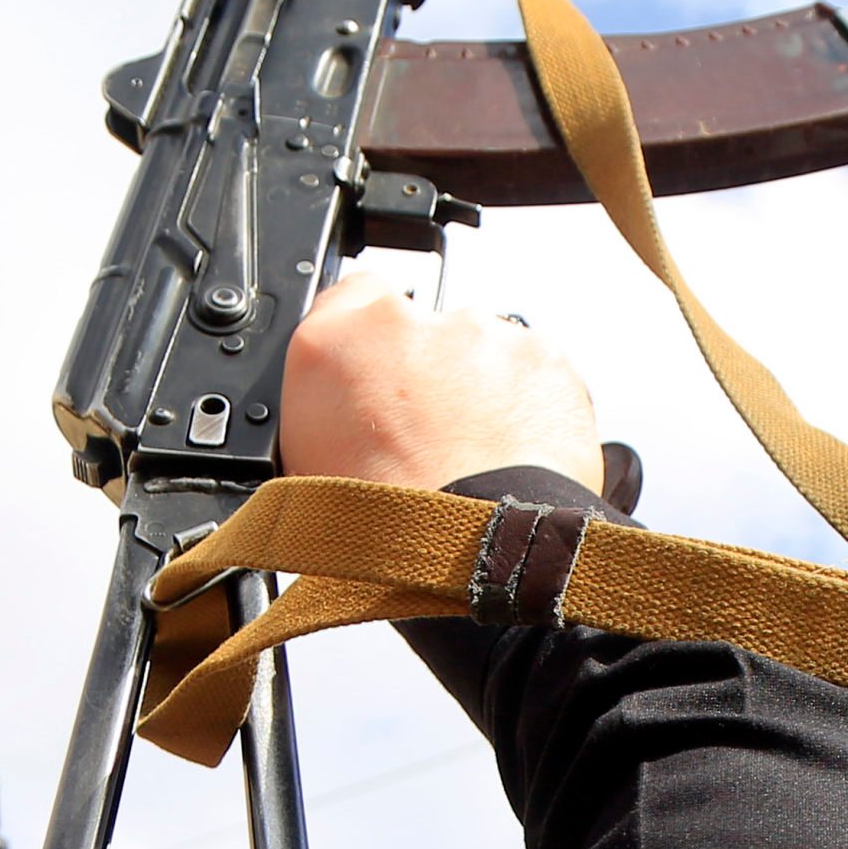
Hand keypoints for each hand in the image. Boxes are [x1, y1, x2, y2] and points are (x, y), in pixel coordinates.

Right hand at [279, 279, 600, 493]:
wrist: (470, 554)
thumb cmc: (385, 525)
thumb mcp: (305, 462)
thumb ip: (326, 397)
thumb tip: (341, 388)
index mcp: (331, 344)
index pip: (352, 294)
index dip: (375, 337)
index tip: (386, 371)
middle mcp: (406, 323)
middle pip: (428, 328)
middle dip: (435, 372)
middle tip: (434, 438)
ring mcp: (480, 335)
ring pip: (488, 350)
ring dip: (486, 389)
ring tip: (478, 457)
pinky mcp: (542, 357)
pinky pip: (537, 372)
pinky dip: (531, 405)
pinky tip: (513, 453)